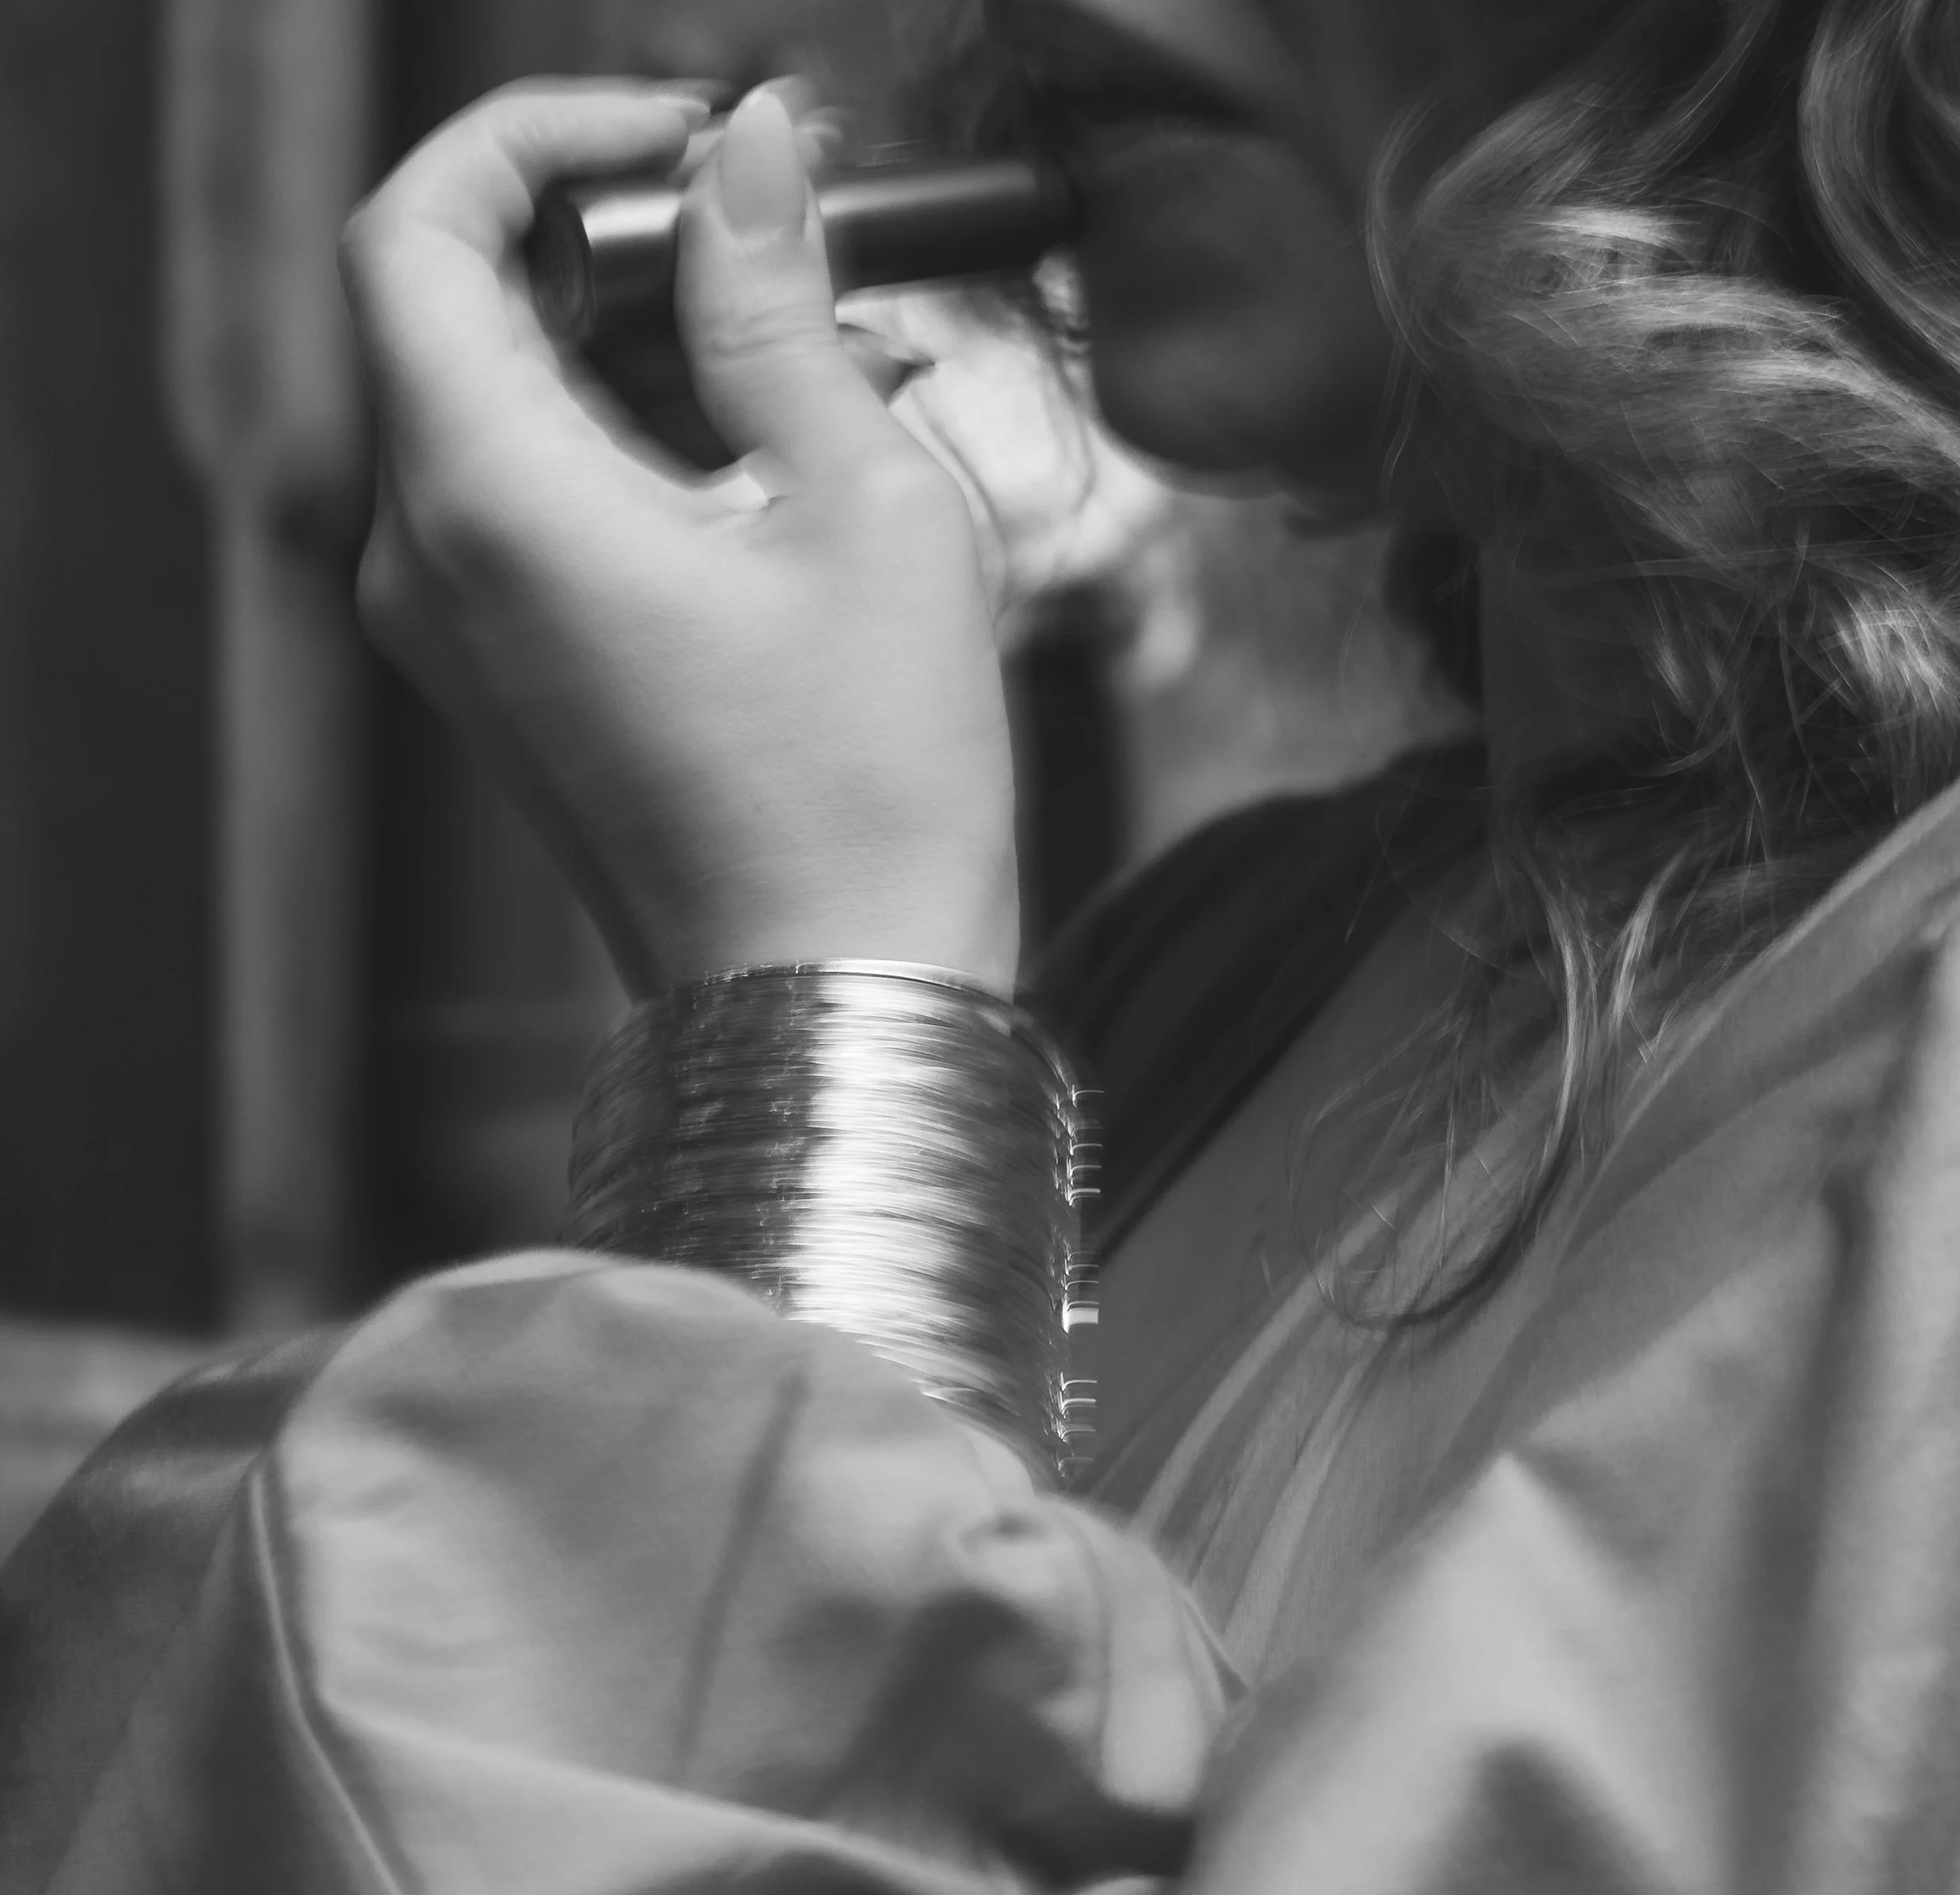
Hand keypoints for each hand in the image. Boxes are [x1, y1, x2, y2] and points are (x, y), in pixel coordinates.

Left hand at [340, 82, 1019, 991]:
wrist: (841, 1008)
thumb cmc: (866, 794)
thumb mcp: (859, 503)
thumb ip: (775, 302)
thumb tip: (748, 152)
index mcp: (488, 502)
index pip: (413, 229)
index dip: (528, 141)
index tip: (671, 141)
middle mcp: (428, 566)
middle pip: (461, 312)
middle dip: (617, 245)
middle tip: (783, 251)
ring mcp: (454, 636)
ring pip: (507, 408)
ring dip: (648, 353)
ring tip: (825, 378)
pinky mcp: (504, 684)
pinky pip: (532, 507)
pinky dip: (637, 450)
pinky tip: (783, 473)